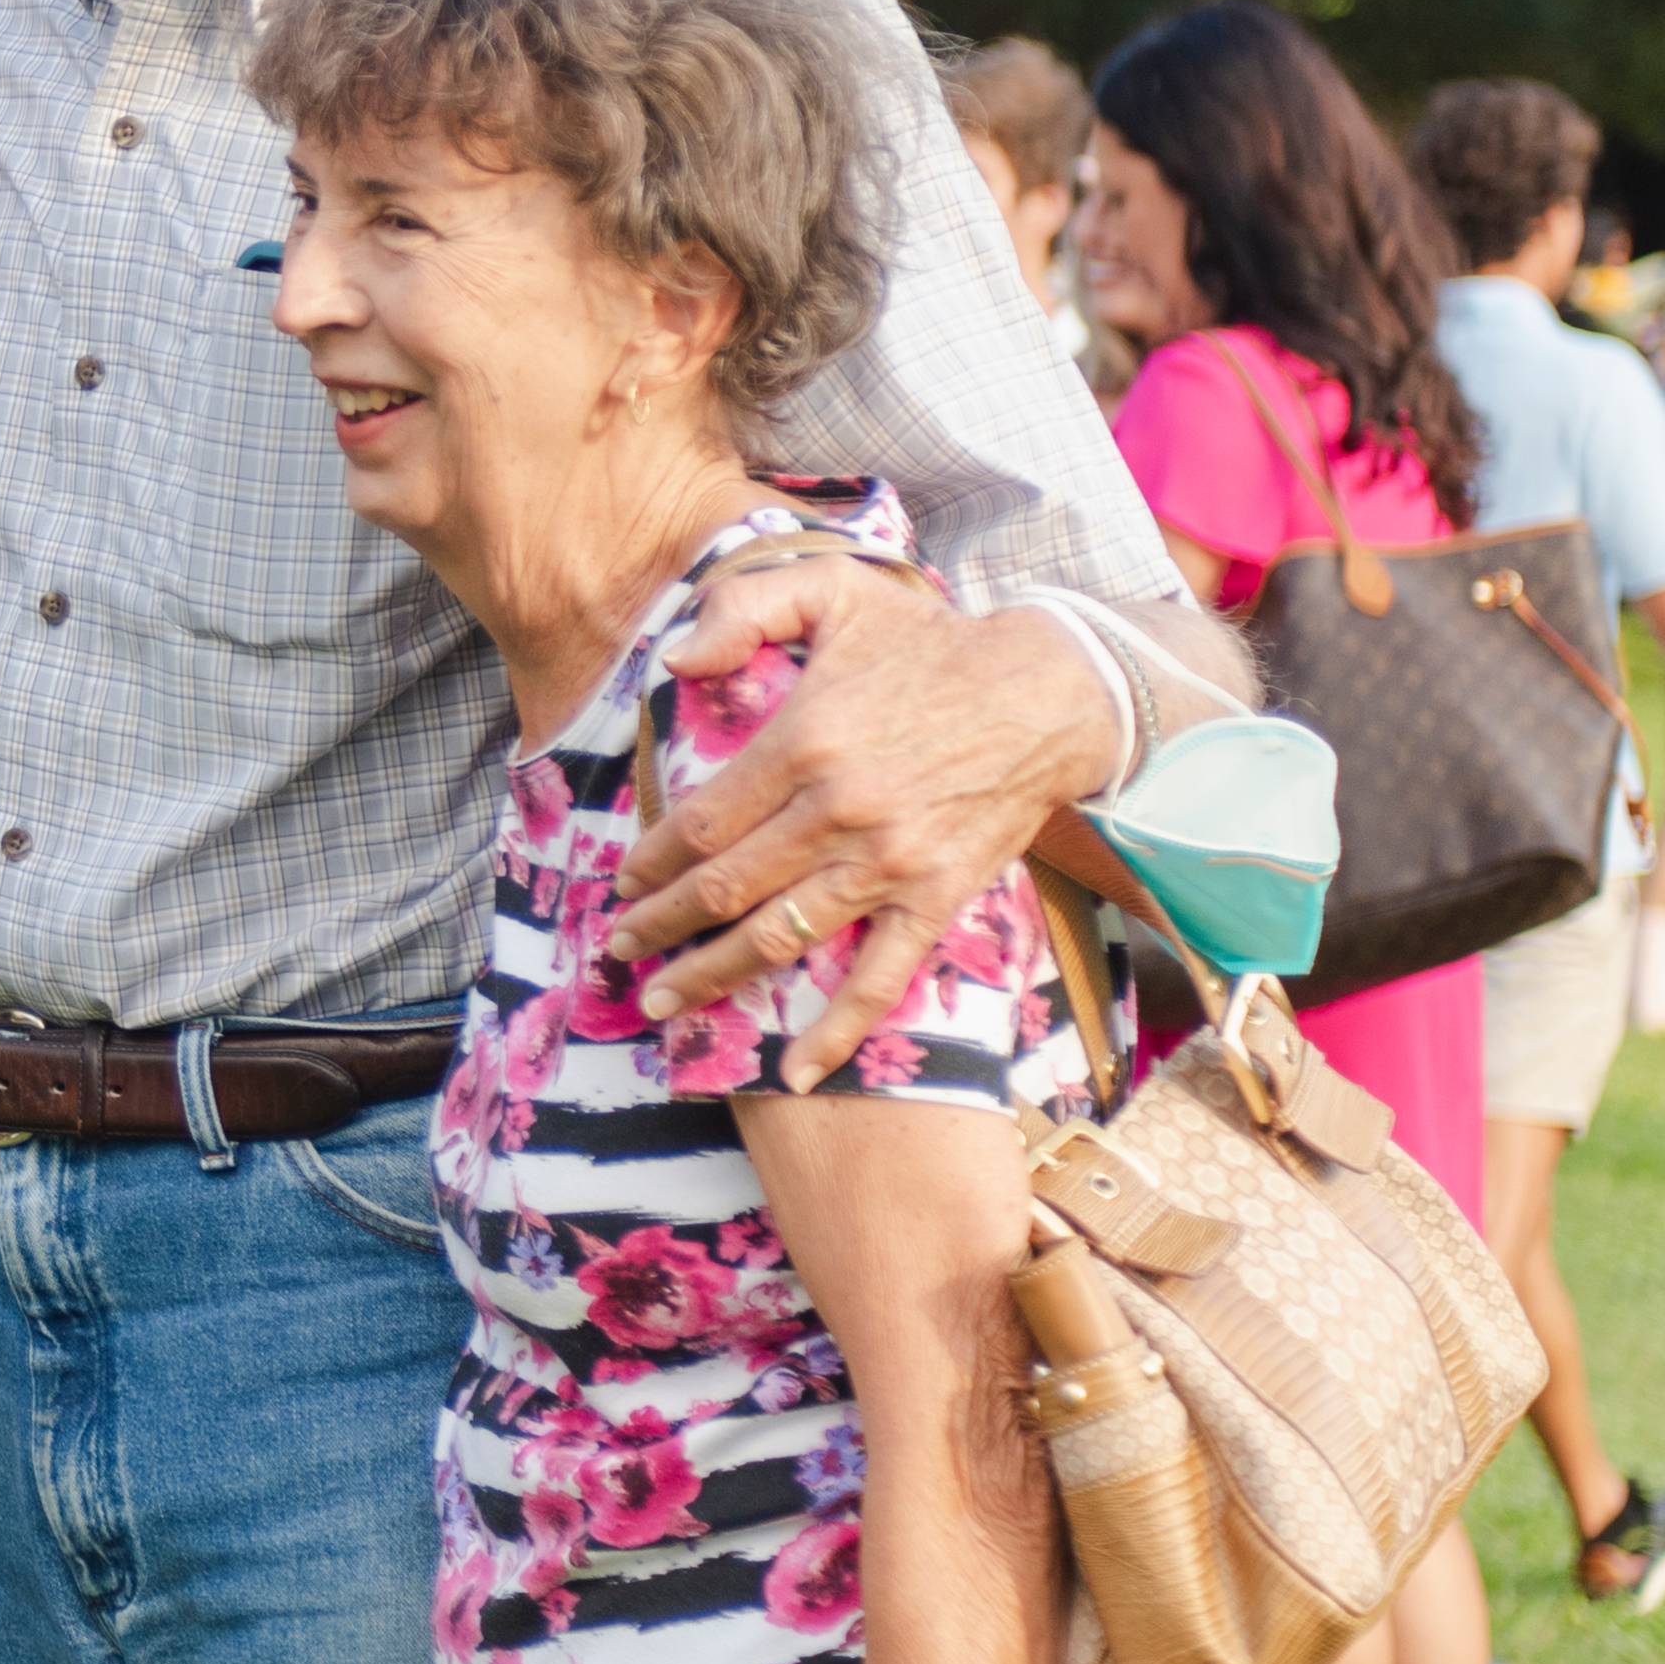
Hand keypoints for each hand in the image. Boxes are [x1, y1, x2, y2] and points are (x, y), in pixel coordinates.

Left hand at [615, 579, 1120, 1081]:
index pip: (701, 820)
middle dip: (660, 926)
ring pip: (779, 937)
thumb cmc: (930, 641)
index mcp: (802, 742)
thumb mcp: (833, 591)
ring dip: (712, 976)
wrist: (1047, 692)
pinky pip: (879, 979)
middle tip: (616, 951)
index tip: (622, 882)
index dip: (653, 860)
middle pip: (725, 887)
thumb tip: (672, 660)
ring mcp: (887, 864)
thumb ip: (744, 607)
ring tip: (661, 1000)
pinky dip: (835, 1031)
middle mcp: (837, 812)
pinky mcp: (935, 898)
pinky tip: (795, 1073)